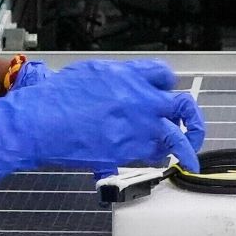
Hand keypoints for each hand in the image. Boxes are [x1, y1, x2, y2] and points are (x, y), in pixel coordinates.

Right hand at [0, 58, 206, 181]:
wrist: (40, 122)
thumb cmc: (55, 99)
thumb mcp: (88, 74)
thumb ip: (113, 80)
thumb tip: (122, 87)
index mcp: (127, 75)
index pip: (164, 76)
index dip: (167, 88)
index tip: (166, 96)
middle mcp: (139, 97)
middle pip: (182, 104)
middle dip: (192, 117)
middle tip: (194, 127)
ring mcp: (137, 124)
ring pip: (177, 134)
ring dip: (186, 144)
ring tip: (190, 155)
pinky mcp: (128, 149)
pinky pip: (155, 154)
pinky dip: (158, 158)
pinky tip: (159, 162)